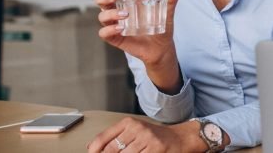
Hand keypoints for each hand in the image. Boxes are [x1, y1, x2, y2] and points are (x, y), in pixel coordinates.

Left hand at [87, 117, 204, 152]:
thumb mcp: (134, 131)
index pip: (103, 138)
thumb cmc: (155, 136)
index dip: (95, 150)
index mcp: (129, 123)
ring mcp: (147, 139)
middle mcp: (137, 129)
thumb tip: (92, 147)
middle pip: (111, 150)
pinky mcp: (155, 149)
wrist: (180, 138)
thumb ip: (114, 137)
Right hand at [95, 0, 179, 66]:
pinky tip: (120, 28)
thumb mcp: (167, 12)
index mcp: (129, 1)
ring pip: (101, 15)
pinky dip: (109, 29)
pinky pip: (104, 32)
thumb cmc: (162, 27)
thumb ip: (170, 0)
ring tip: (125, 14)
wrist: (162, 48)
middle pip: (101, 0)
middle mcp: (118, 10)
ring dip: (110, 13)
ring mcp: (115, 24)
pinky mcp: (115, 37)